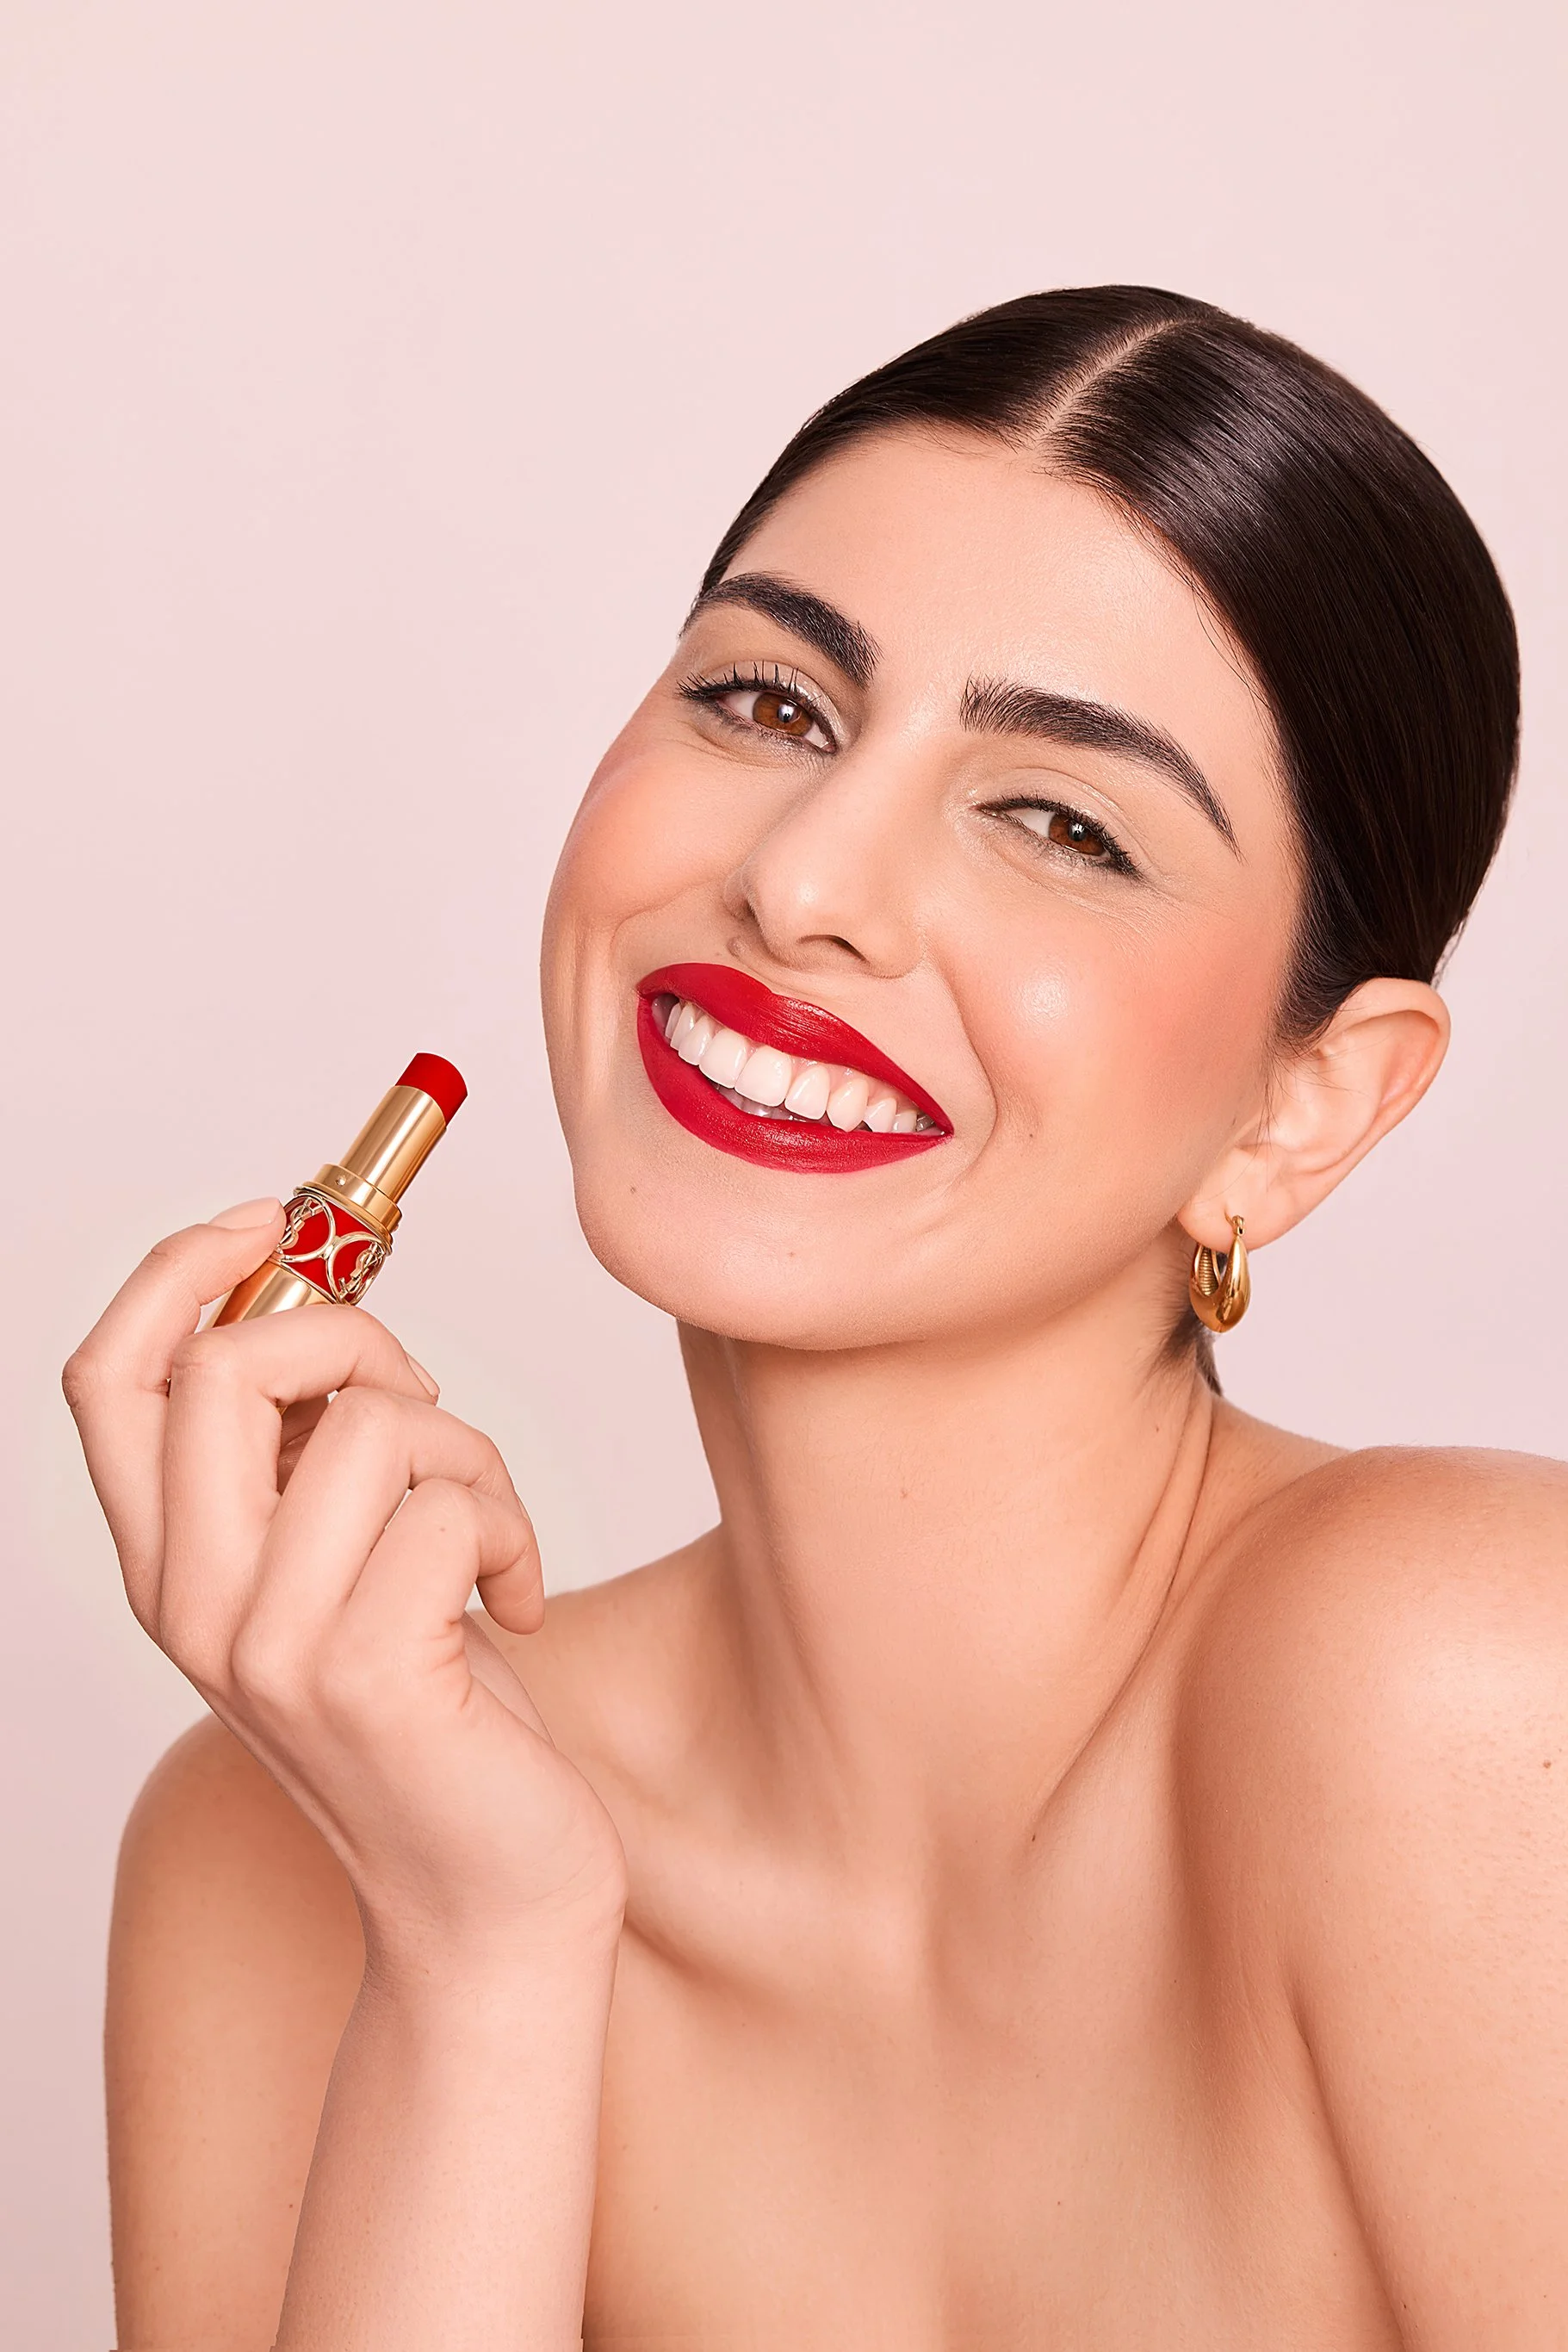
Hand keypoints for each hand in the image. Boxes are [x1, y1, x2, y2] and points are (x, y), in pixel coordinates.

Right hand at [64, 1201, 626, 1974]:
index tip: (276, 1218)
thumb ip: (303, 1455)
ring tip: (486, 1535)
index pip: (109, 1378)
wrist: (488, 1891)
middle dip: (354, 1335)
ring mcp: (269, 1648)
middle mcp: (193, 1606)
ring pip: (366, 1423)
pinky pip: (447, 1502)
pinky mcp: (366, 1675)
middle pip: (224, 1367)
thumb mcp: (341, 1563)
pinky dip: (511, 1527)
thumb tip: (326, 1296)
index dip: (181, 1270)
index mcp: (171, 1567)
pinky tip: (514, 1603)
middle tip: (422, 1400)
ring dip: (465, 1452)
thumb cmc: (436, 1709)